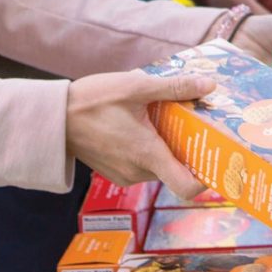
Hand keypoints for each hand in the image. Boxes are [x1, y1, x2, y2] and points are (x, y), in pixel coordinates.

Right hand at [65, 68, 213, 196]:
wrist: (53, 117)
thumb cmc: (92, 101)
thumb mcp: (136, 86)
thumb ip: (174, 87)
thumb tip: (209, 85)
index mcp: (148, 154)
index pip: (187, 186)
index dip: (207, 179)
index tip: (218, 160)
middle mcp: (139, 172)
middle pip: (177, 169)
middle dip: (188, 148)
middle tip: (197, 122)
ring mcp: (125, 174)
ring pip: (160, 165)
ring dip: (167, 145)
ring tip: (168, 117)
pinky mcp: (115, 171)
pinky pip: (143, 163)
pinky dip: (149, 148)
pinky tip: (145, 124)